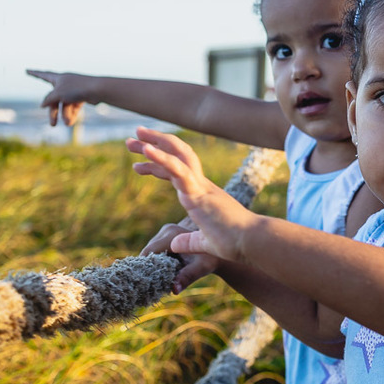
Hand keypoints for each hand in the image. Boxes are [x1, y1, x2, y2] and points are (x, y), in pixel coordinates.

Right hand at [26, 69, 95, 125]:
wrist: (98, 90)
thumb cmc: (77, 88)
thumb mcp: (58, 94)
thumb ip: (48, 99)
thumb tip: (42, 104)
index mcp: (58, 78)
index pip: (43, 75)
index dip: (34, 74)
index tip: (27, 70)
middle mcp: (65, 83)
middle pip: (54, 99)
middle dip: (53, 113)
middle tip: (52, 125)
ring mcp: (73, 90)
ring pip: (64, 105)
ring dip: (65, 115)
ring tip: (68, 124)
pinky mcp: (81, 97)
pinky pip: (73, 107)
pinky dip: (72, 113)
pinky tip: (72, 122)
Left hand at [127, 127, 256, 261]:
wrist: (251, 242)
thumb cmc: (234, 243)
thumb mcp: (205, 243)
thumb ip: (190, 241)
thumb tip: (175, 245)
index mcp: (201, 193)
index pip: (175, 171)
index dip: (157, 164)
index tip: (137, 163)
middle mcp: (200, 184)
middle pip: (175, 155)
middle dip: (153, 144)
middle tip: (131, 138)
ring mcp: (200, 186)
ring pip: (176, 155)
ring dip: (153, 144)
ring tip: (132, 138)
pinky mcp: (199, 192)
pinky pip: (178, 169)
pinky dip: (161, 158)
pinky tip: (146, 149)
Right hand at [140, 221, 219, 292]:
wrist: (219, 250)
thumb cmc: (211, 260)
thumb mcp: (200, 268)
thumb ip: (186, 277)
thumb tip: (174, 289)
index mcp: (172, 234)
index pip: (149, 251)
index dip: (144, 266)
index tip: (143, 282)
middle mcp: (167, 229)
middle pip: (148, 251)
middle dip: (148, 267)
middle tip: (150, 284)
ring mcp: (166, 231)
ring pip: (151, 251)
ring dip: (152, 264)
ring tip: (157, 279)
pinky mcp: (167, 235)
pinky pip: (156, 250)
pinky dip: (157, 261)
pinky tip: (163, 272)